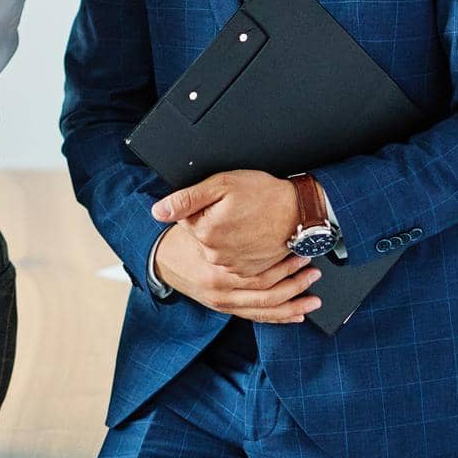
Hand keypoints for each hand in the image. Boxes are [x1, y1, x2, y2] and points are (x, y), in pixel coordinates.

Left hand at [152, 169, 301, 278]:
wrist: (300, 211)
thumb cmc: (264, 194)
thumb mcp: (221, 185)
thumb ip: (185, 199)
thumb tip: (158, 211)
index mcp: (205, 233)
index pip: (186, 220)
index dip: (200, 207)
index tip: (218, 202)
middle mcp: (217, 255)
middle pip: (201, 235)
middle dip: (211, 222)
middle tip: (235, 210)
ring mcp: (234, 267)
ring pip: (217, 249)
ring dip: (225, 237)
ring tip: (245, 222)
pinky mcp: (249, 271)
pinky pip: (234, 261)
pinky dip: (239, 249)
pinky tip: (251, 236)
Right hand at [154, 224, 322, 323]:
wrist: (157, 259)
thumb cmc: (178, 240)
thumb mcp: (188, 221)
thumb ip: (203, 212)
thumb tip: (232, 208)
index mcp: (215, 272)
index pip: (259, 273)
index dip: (284, 264)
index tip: (300, 251)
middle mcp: (221, 292)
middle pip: (267, 294)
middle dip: (294, 283)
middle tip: (313, 271)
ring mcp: (223, 303)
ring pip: (264, 310)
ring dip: (292, 304)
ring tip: (313, 296)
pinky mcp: (224, 308)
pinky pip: (255, 317)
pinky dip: (278, 317)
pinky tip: (296, 315)